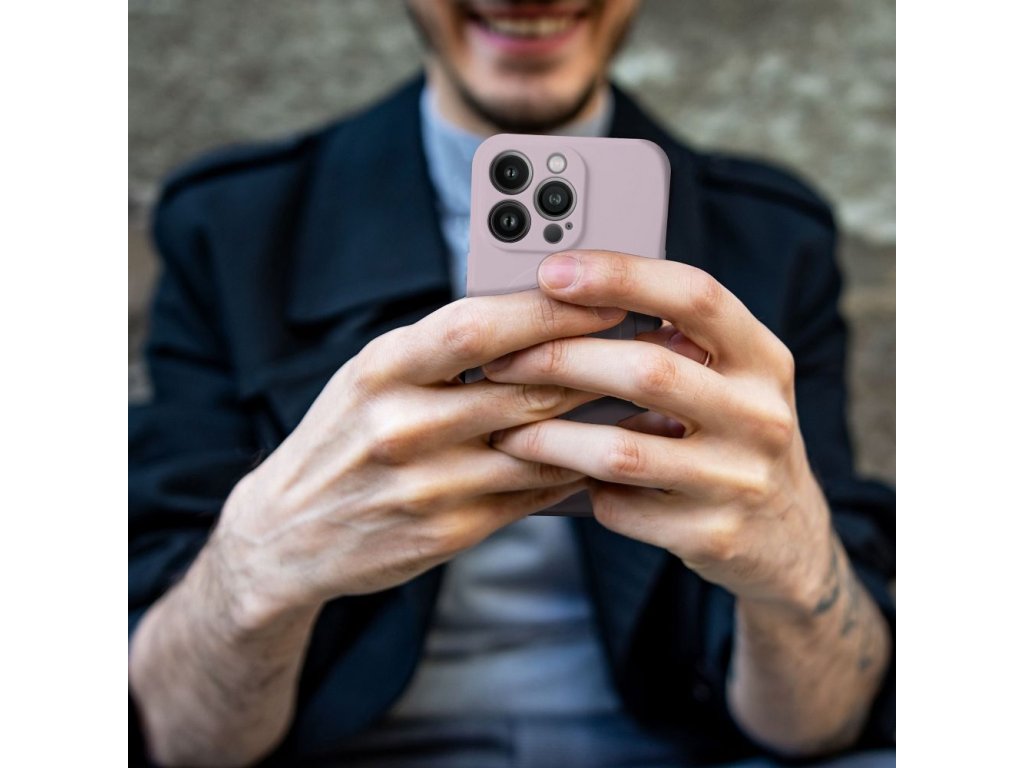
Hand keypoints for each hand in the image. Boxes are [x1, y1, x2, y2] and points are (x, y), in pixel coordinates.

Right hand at [215, 290, 625, 624]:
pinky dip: (574, 471)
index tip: (606, 295)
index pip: (478, 327)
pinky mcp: (447, 531)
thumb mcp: (371, 375)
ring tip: (646, 398)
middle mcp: (402, 424)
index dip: (550, 310)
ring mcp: (426, 484)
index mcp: (382, 369)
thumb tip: (535, 314)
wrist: (288, 532)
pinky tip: (604, 452)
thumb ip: (441, 348)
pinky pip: (531, 495)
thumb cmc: (343, 437)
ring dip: (601, 421)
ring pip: (541, 445)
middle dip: (598, 364)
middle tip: (649, 345)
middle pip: (526, 387)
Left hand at [483, 250, 832, 613]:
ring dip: (549, 437)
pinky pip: (621, 507)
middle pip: (648, 370)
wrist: (786, 539)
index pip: (696, 295)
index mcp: (762, 358)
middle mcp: (761, 415)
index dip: (622, 276)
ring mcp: (739, 480)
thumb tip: (565, 300)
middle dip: (560, 360)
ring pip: (620, 450)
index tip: (554, 272)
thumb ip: (673, 340)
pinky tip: (561, 477)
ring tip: (505, 428)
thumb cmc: (732, 436)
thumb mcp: (730, 379)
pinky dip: (581, 489)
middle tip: (502, 360)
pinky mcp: (712, 535)